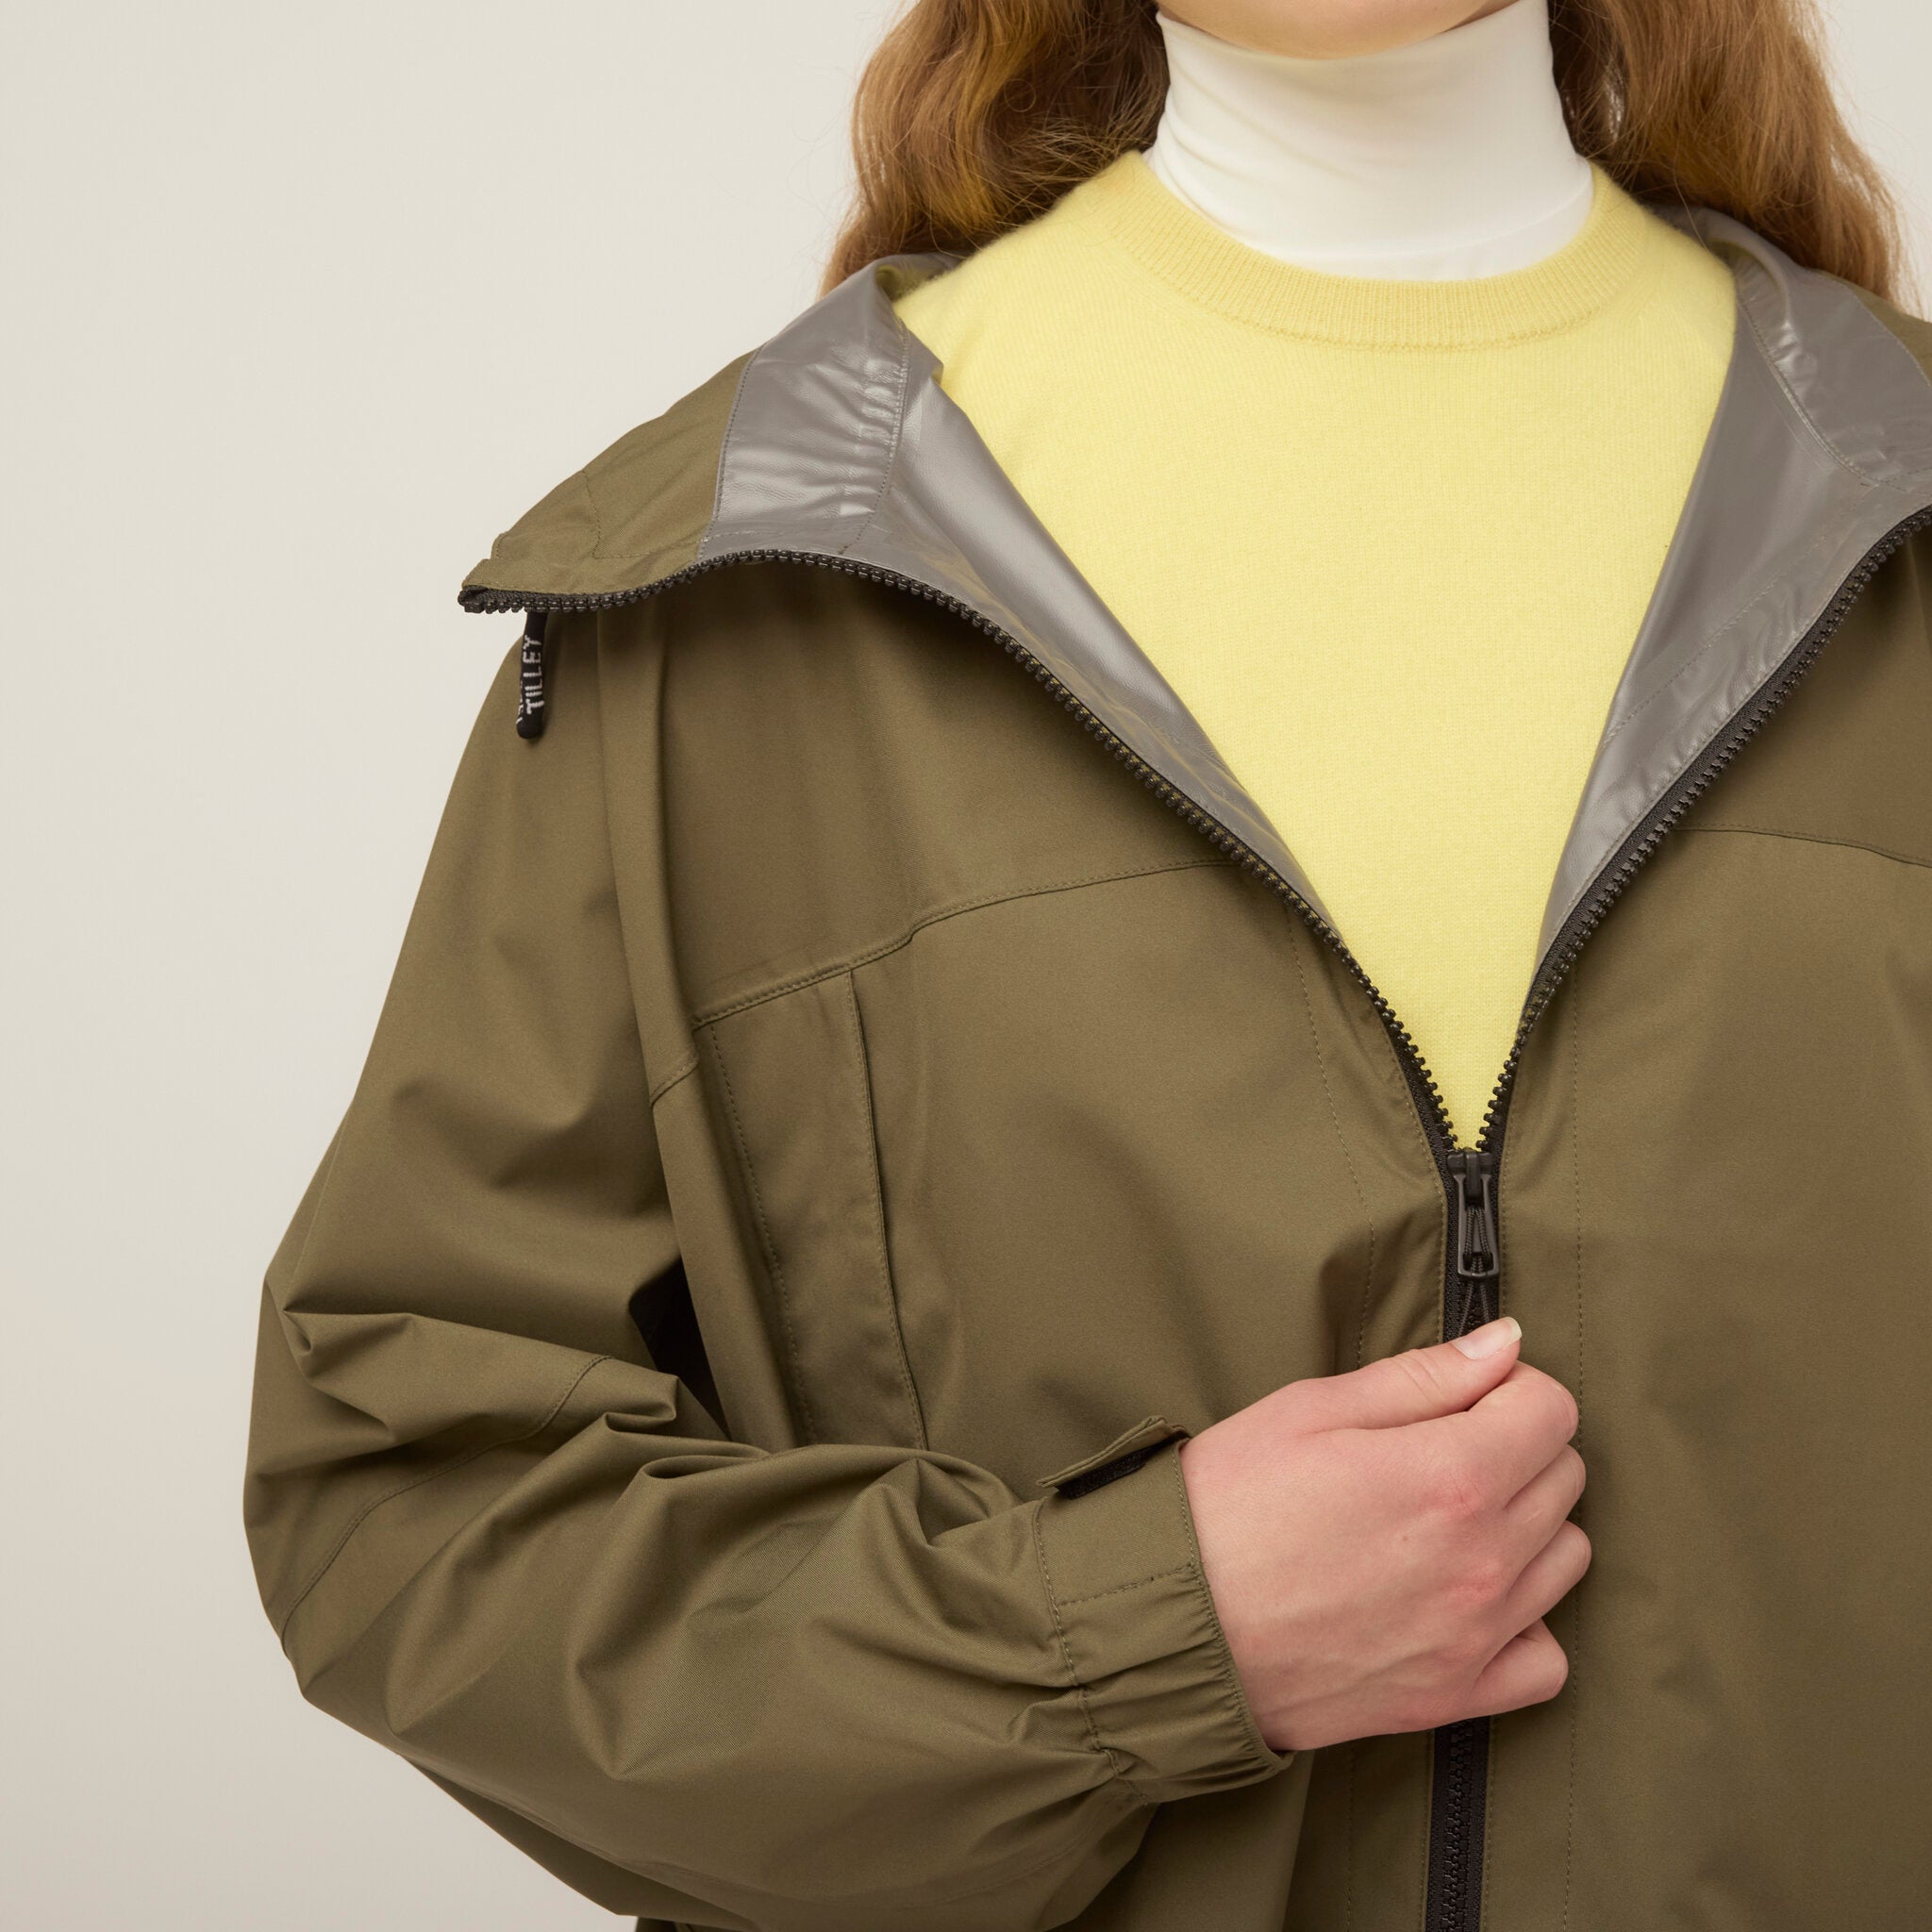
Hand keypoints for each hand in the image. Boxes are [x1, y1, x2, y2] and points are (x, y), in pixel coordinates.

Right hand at [1177, 1317, 1586, 1751]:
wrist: (1174, 1624)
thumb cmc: (1228, 1505)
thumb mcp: (1312, 1411)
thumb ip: (1424, 1377)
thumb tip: (1507, 1344)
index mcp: (1452, 1475)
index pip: (1552, 1410)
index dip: (1509, 1388)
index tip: (1464, 1396)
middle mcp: (1483, 1558)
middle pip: (1564, 1477)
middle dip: (1516, 1446)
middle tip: (1439, 1449)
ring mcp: (1476, 1635)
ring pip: (1566, 1560)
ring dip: (1526, 1527)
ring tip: (1450, 1520)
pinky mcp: (1455, 1697)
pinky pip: (1547, 1659)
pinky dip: (1525, 1625)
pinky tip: (1471, 1599)